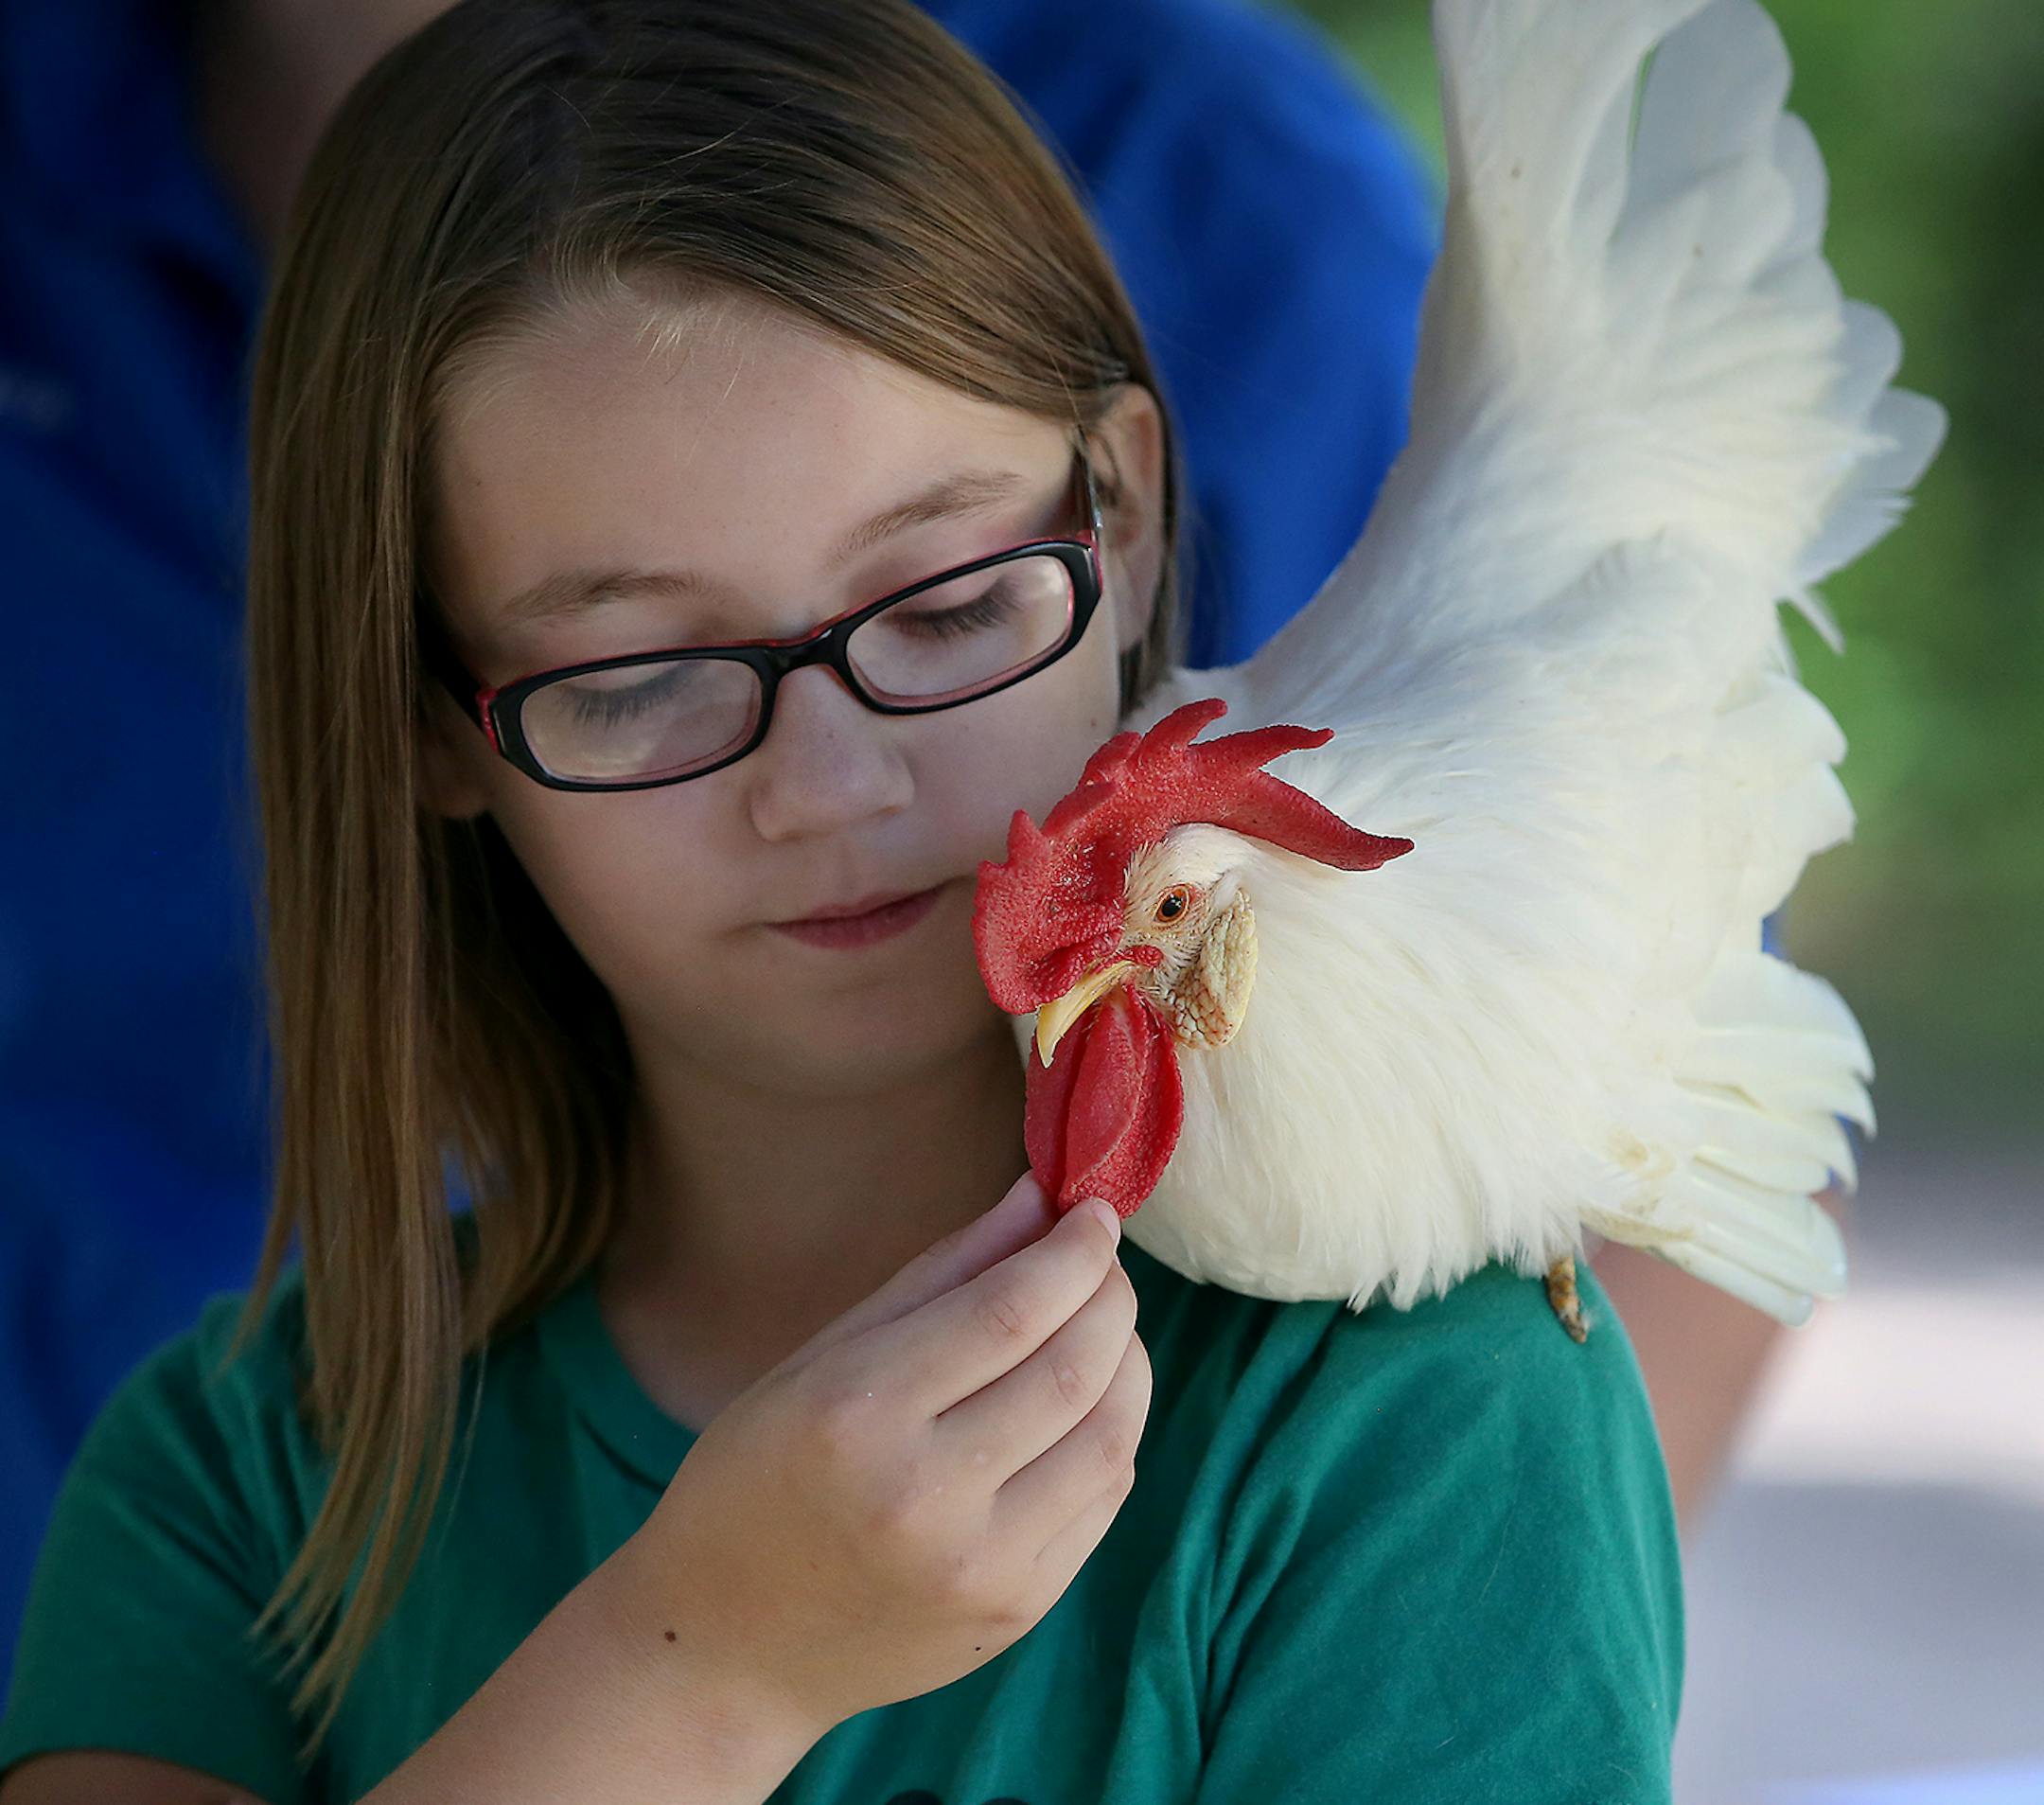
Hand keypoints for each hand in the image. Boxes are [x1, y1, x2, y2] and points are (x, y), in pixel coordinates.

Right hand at [638, 1173, 1149, 1735]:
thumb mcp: (823, 1355)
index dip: (1072, 1251)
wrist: (726, 1646)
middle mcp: (925, 1495)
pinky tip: (1088, 1402)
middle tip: (1102, 1262)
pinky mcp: (1017, 1610)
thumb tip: (1042, 1198)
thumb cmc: (758, 1475)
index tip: (1092, 1213)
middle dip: (1109, 1295)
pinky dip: (1115, 1432)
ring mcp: (980, 1565)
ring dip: (1128, 1361)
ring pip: (1110, 1435)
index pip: (1010, 1310)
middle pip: (1073, 1368)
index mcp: (858, 1412)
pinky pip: (1104, 1498)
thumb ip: (943, 1272)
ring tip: (1105, 1325)